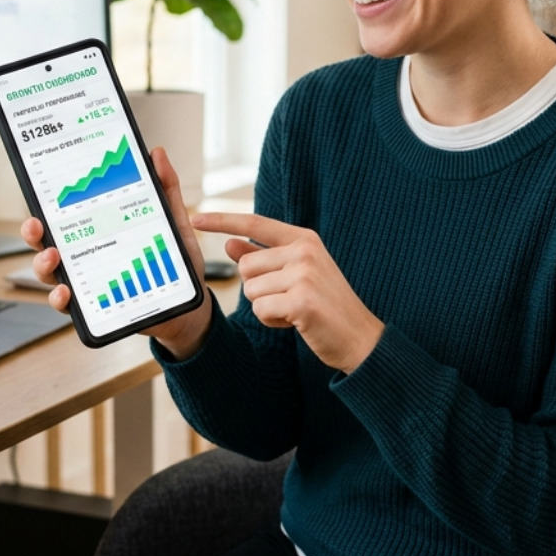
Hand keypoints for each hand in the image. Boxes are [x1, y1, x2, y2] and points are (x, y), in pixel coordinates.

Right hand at [19, 146, 212, 357]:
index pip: (66, 216)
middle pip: (47, 241)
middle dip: (33, 233)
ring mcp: (86, 281)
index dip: (47, 204)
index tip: (41, 193)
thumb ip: (165, 188)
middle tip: (36, 225)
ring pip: (50, 272)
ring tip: (53, 255)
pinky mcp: (92, 306)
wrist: (187, 305)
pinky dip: (60, 299)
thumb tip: (156, 153)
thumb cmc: (173, 262)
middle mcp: (85, 255)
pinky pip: (67, 304)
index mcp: (99, 230)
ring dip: (42, 263)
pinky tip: (66, 292)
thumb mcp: (173, 221)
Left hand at [189, 213, 383, 373]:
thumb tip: (230, 244)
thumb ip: (263, 257)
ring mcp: (304, 274)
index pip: (255, 222)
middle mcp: (304, 250)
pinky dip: (272, 321)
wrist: (359, 336)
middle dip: (257, 289)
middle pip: (245, 266)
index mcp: (304, 239)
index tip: (197, 218)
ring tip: (294, 310)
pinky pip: (261, 309)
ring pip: (251, 290)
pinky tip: (296, 321)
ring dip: (265, 307)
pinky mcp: (301, 300)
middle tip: (287, 299)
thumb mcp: (296, 274)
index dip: (223, 221)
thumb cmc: (325, 305)